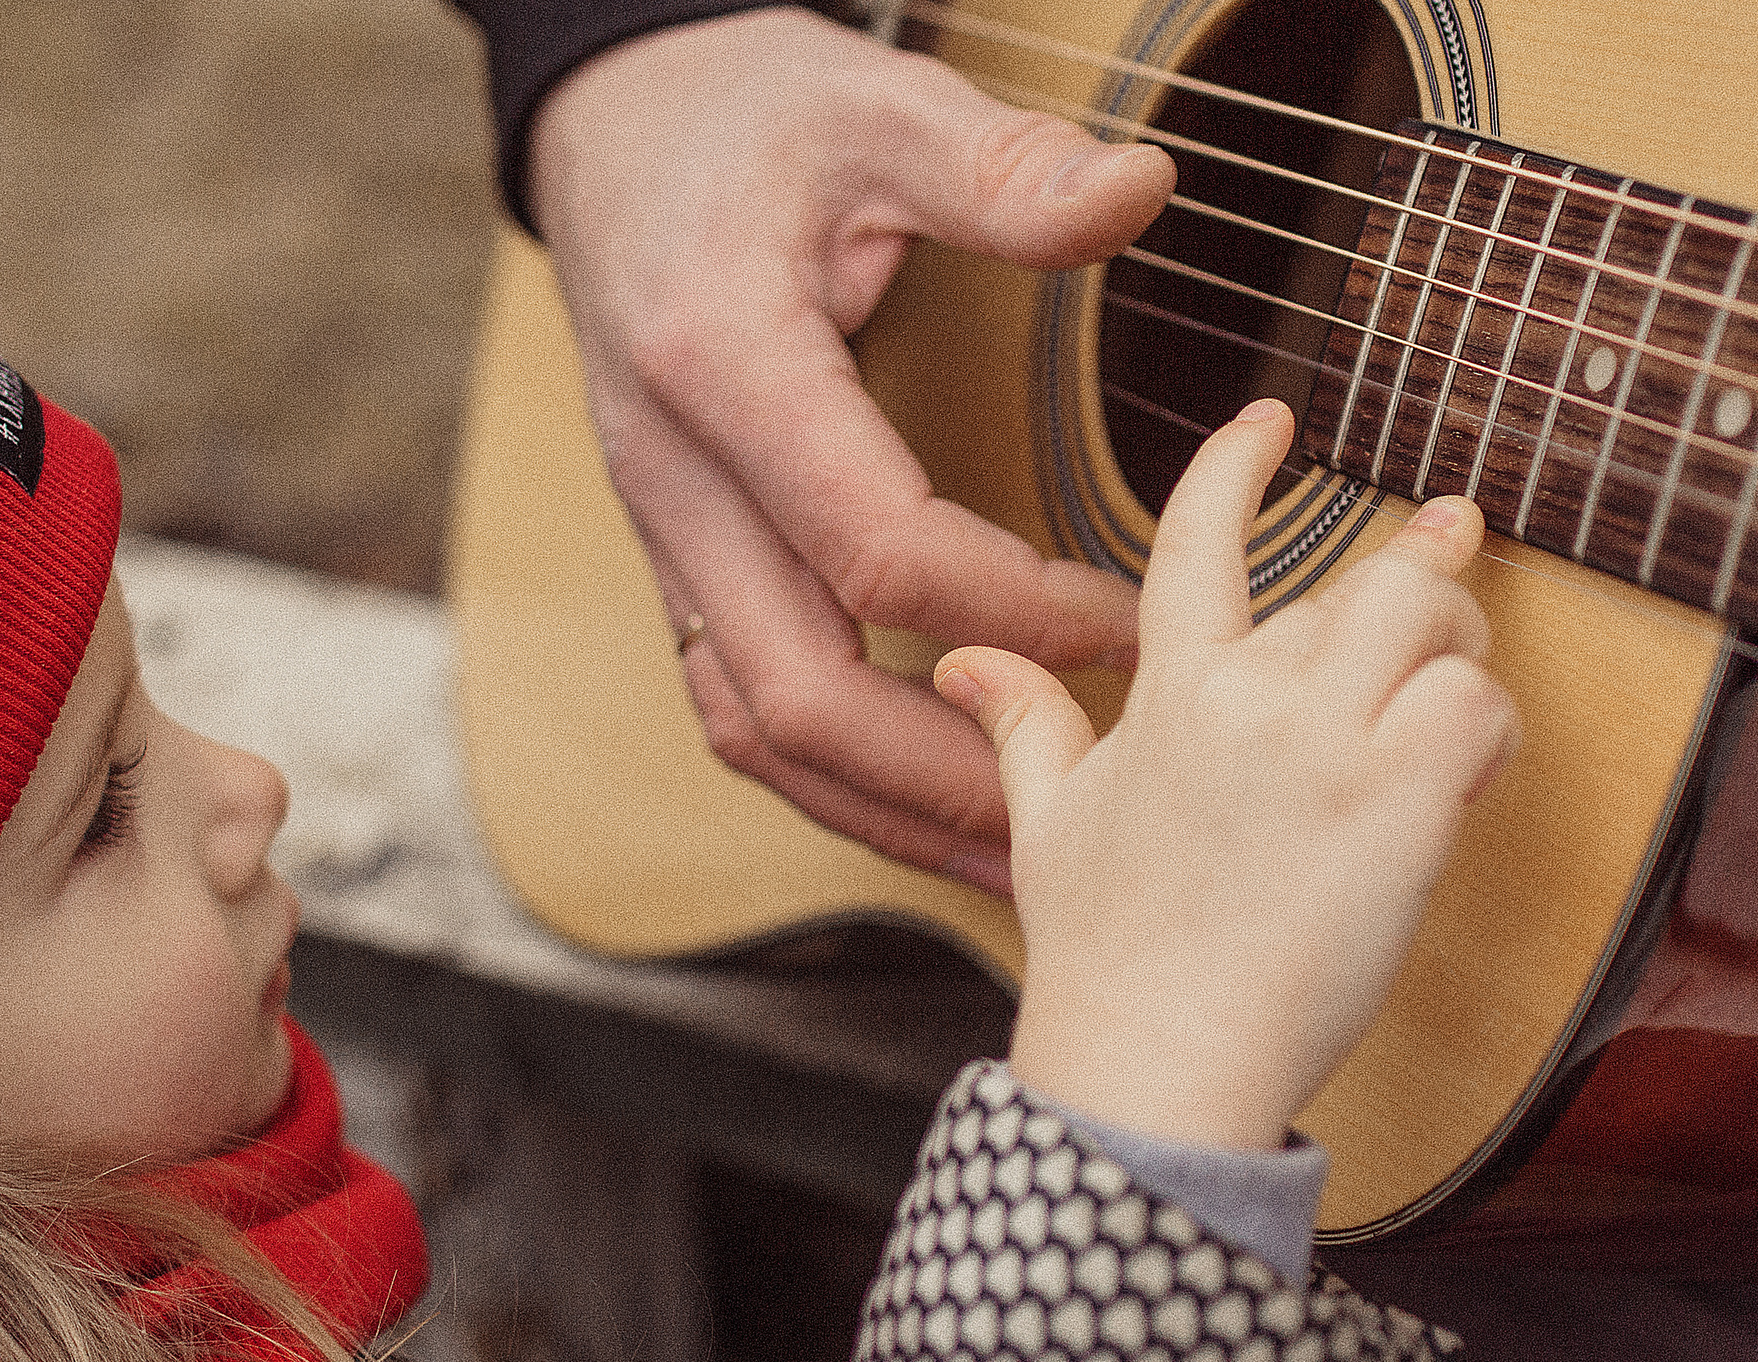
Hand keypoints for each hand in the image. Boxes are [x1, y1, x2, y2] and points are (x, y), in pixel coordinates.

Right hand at [526, 7, 1171, 887]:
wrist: (616, 134)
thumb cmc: (747, 121)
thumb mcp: (877, 107)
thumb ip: (1001, 167)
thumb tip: (1141, 192)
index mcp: (720, 367)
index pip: (871, 548)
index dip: (1010, 610)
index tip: (1126, 620)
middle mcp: (672, 477)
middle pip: (793, 690)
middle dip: (939, 770)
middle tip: (1077, 801)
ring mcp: (665, 532)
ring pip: (750, 726)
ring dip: (877, 806)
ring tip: (1007, 857)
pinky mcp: (681, 556)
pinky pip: (736, 701)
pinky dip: (827, 773)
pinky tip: (916, 799)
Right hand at [935, 401, 1518, 1151]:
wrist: (1156, 1059)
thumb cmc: (1104, 955)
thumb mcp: (1047, 824)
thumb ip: (1024, 724)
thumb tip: (964, 665)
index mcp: (1165, 697)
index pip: (1199, 541)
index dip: (1236, 464)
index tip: (1272, 418)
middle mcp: (1244, 702)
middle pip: (1361, 580)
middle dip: (1417, 580)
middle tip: (1449, 566)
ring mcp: (1322, 747)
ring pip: (1432, 617)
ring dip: (1462, 644)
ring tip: (1456, 691)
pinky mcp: (1394, 804)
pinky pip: (1479, 707)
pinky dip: (1493, 728)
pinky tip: (1470, 772)